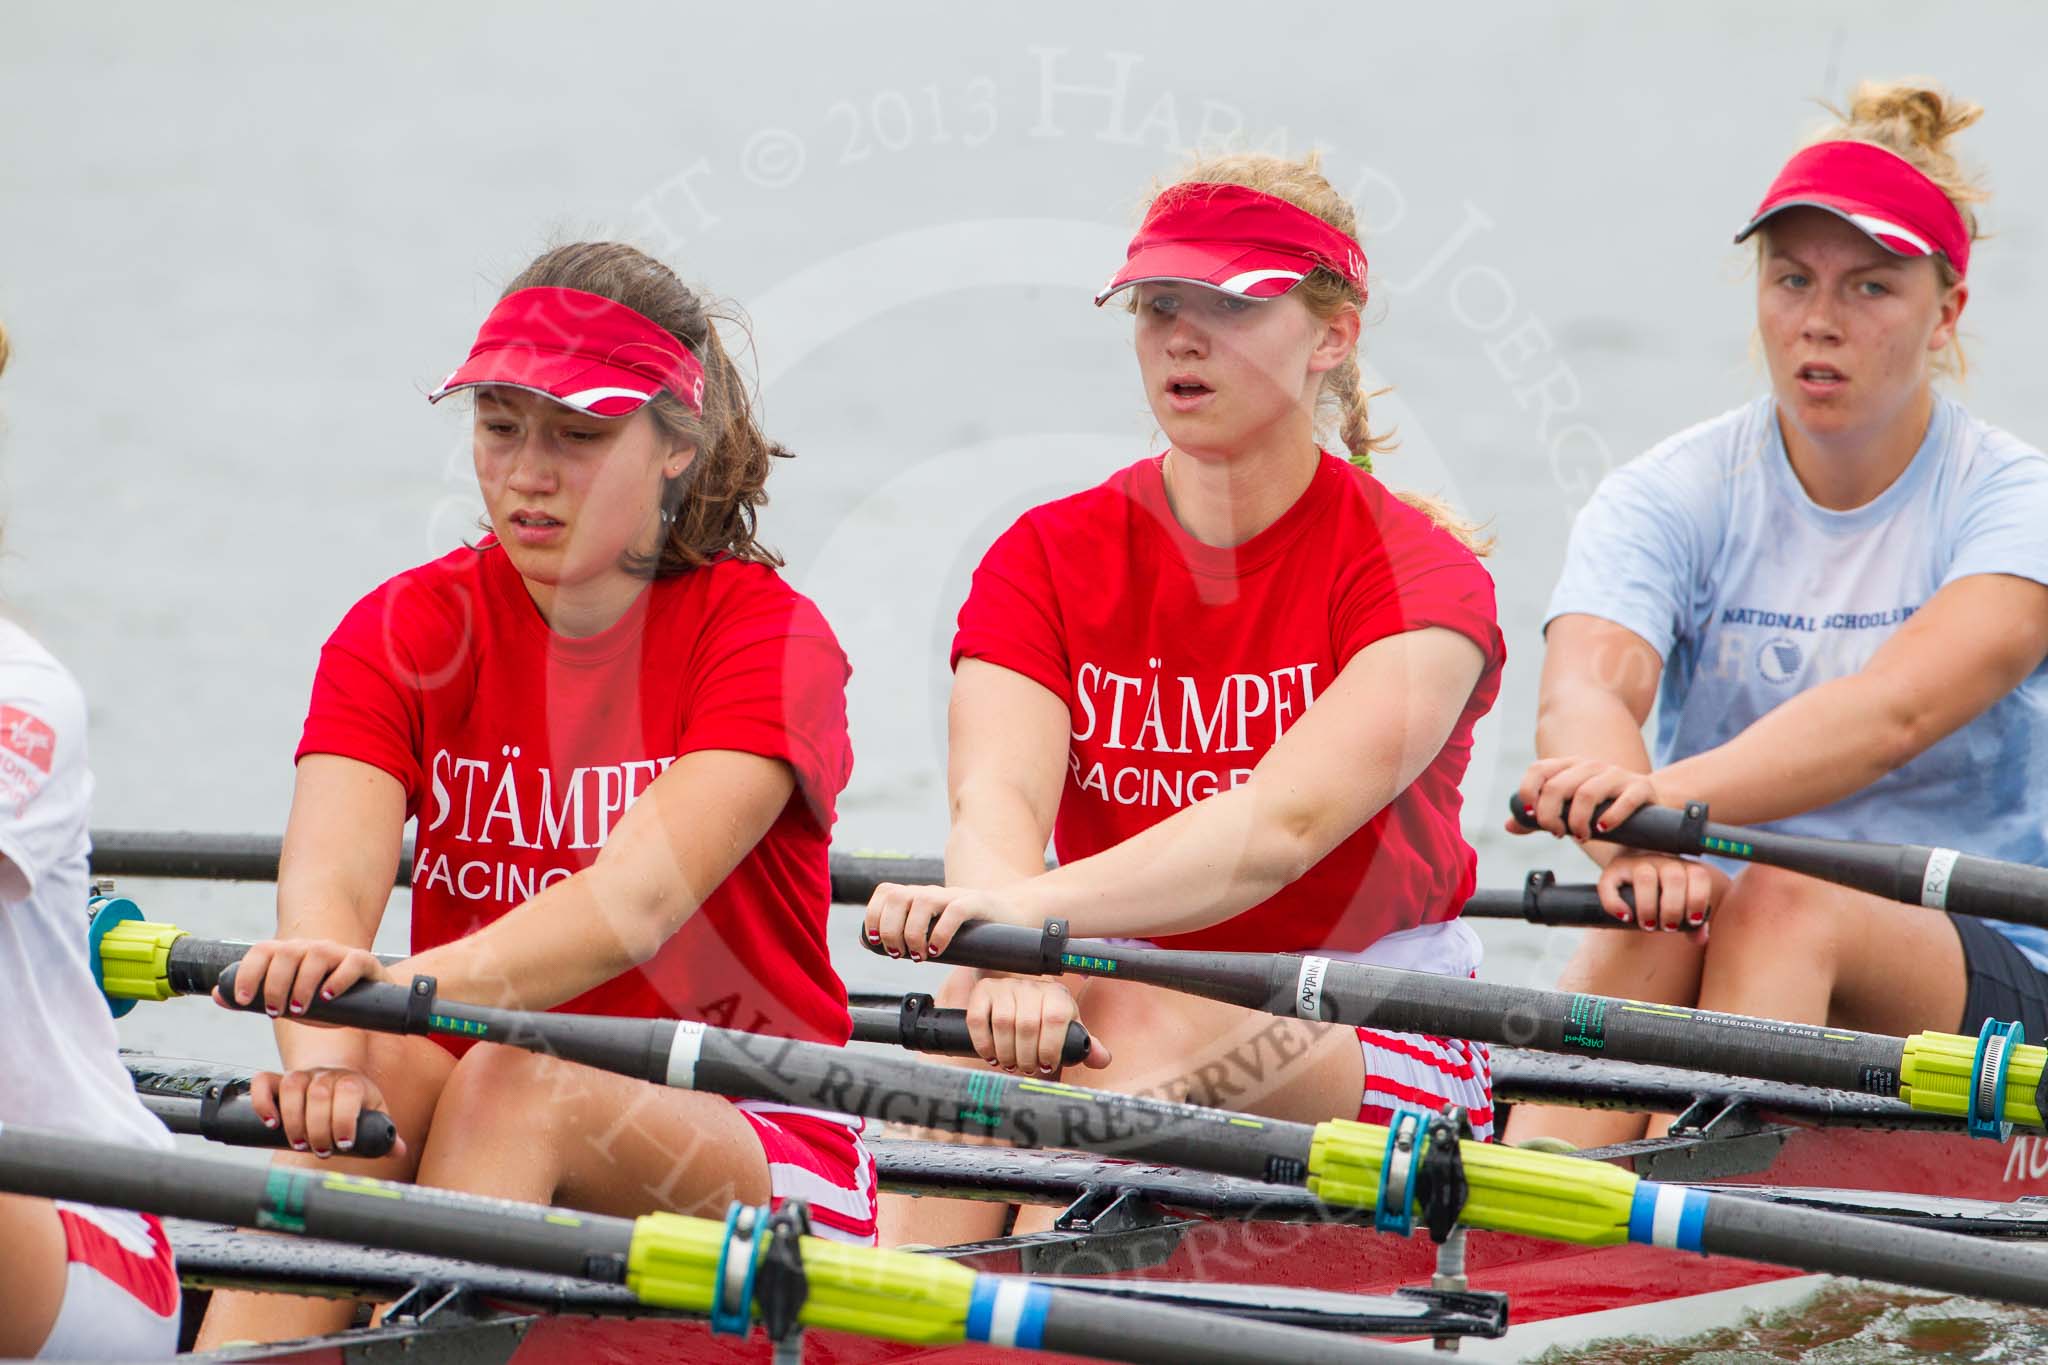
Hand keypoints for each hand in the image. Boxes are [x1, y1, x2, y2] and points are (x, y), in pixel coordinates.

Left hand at [213, 938, 391, 1018]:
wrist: (359, 997)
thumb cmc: (315, 998)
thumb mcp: (283, 1001)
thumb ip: (253, 999)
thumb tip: (217, 994)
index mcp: (287, 954)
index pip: (262, 951)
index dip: (248, 973)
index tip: (243, 1000)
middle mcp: (310, 948)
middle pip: (286, 954)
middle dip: (275, 985)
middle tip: (275, 1013)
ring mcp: (337, 952)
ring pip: (316, 956)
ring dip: (303, 985)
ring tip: (299, 1010)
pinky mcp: (363, 961)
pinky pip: (351, 963)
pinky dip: (338, 979)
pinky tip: (328, 996)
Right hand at [246, 1066, 405, 1159]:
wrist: (334, 1079)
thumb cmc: (355, 1103)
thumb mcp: (373, 1113)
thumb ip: (383, 1131)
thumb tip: (398, 1150)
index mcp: (353, 1082)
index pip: (349, 1092)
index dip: (345, 1119)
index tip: (343, 1144)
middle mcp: (326, 1075)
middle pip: (320, 1094)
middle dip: (319, 1128)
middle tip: (321, 1150)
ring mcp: (302, 1075)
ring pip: (292, 1085)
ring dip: (293, 1118)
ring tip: (298, 1144)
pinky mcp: (279, 1080)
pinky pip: (264, 1080)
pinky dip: (263, 1101)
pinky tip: (269, 1123)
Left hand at [863, 883, 1040, 961]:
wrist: (1015, 916)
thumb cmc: (975, 933)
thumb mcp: (940, 933)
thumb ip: (917, 940)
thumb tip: (886, 951)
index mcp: (922, 897)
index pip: (887, 892)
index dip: (873, 914)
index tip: (873, 942)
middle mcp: (935, 892)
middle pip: (897, 896)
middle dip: (889, 928)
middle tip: (898, 954)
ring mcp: (956, 895)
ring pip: (922, 900)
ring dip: (912, 931)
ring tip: (918, 956)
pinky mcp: (978, 903)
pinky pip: (954, 911)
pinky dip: (941, 931)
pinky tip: (938, 951)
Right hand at [966, 976, 1112, 1073]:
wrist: (1018, 992)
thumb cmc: (1047, 1016)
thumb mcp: (1068, 1027)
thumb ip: (1085, 1044)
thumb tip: (1102, 1060)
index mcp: (1057, 995)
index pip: (1055, 1019)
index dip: (1050, 1047)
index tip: (1047, 1066)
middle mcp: (1031, 987)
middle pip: (1027, 1025)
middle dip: (1026, 1056)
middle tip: (1026, 1069)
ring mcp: (1006, 987)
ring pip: (1003, 1022)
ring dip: (1006, 1052)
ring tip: (1010, 1065)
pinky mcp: (983, 991)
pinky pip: (979, 1018)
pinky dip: (983, 1042)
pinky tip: (990, 1055)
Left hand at [1508, 757, 1662, 841]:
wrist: (1646, 801)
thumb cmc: (1599, 808)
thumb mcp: (1568, 810)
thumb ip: (1540, 817)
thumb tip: (1509, 826)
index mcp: (1568, 766)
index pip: (1538, 769)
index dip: (1528, 792)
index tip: (1533, 817)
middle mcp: (1590, 765)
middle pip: (1558, 786)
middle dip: (1551, 816)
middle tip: (1558, 834)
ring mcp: (1616, 774)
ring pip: (1587, 793)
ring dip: (1578, 821)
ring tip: (1581, 838)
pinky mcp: (1640, 787)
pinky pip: (1624, 799)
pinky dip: (1612, 816)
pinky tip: (1604, 829)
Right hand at [1599, 853, 1728, 931]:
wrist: (1630, 871)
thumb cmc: (1661, 894)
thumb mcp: (1679, 903)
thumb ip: (1693, 922)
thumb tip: (1701, 937)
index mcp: (1683, 867)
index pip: (1699, 875)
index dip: (1698, 899)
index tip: (1691, 921)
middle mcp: (1662, 860)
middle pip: (1674, 878)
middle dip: (1673, 909)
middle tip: (1667, 928)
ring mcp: (1636, 862)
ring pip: (1645, 877)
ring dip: (1648, 907)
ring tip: (1648, 926)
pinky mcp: (1613, 870)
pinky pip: (1610, 884)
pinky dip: (1615, 904)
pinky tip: (1625, 918)